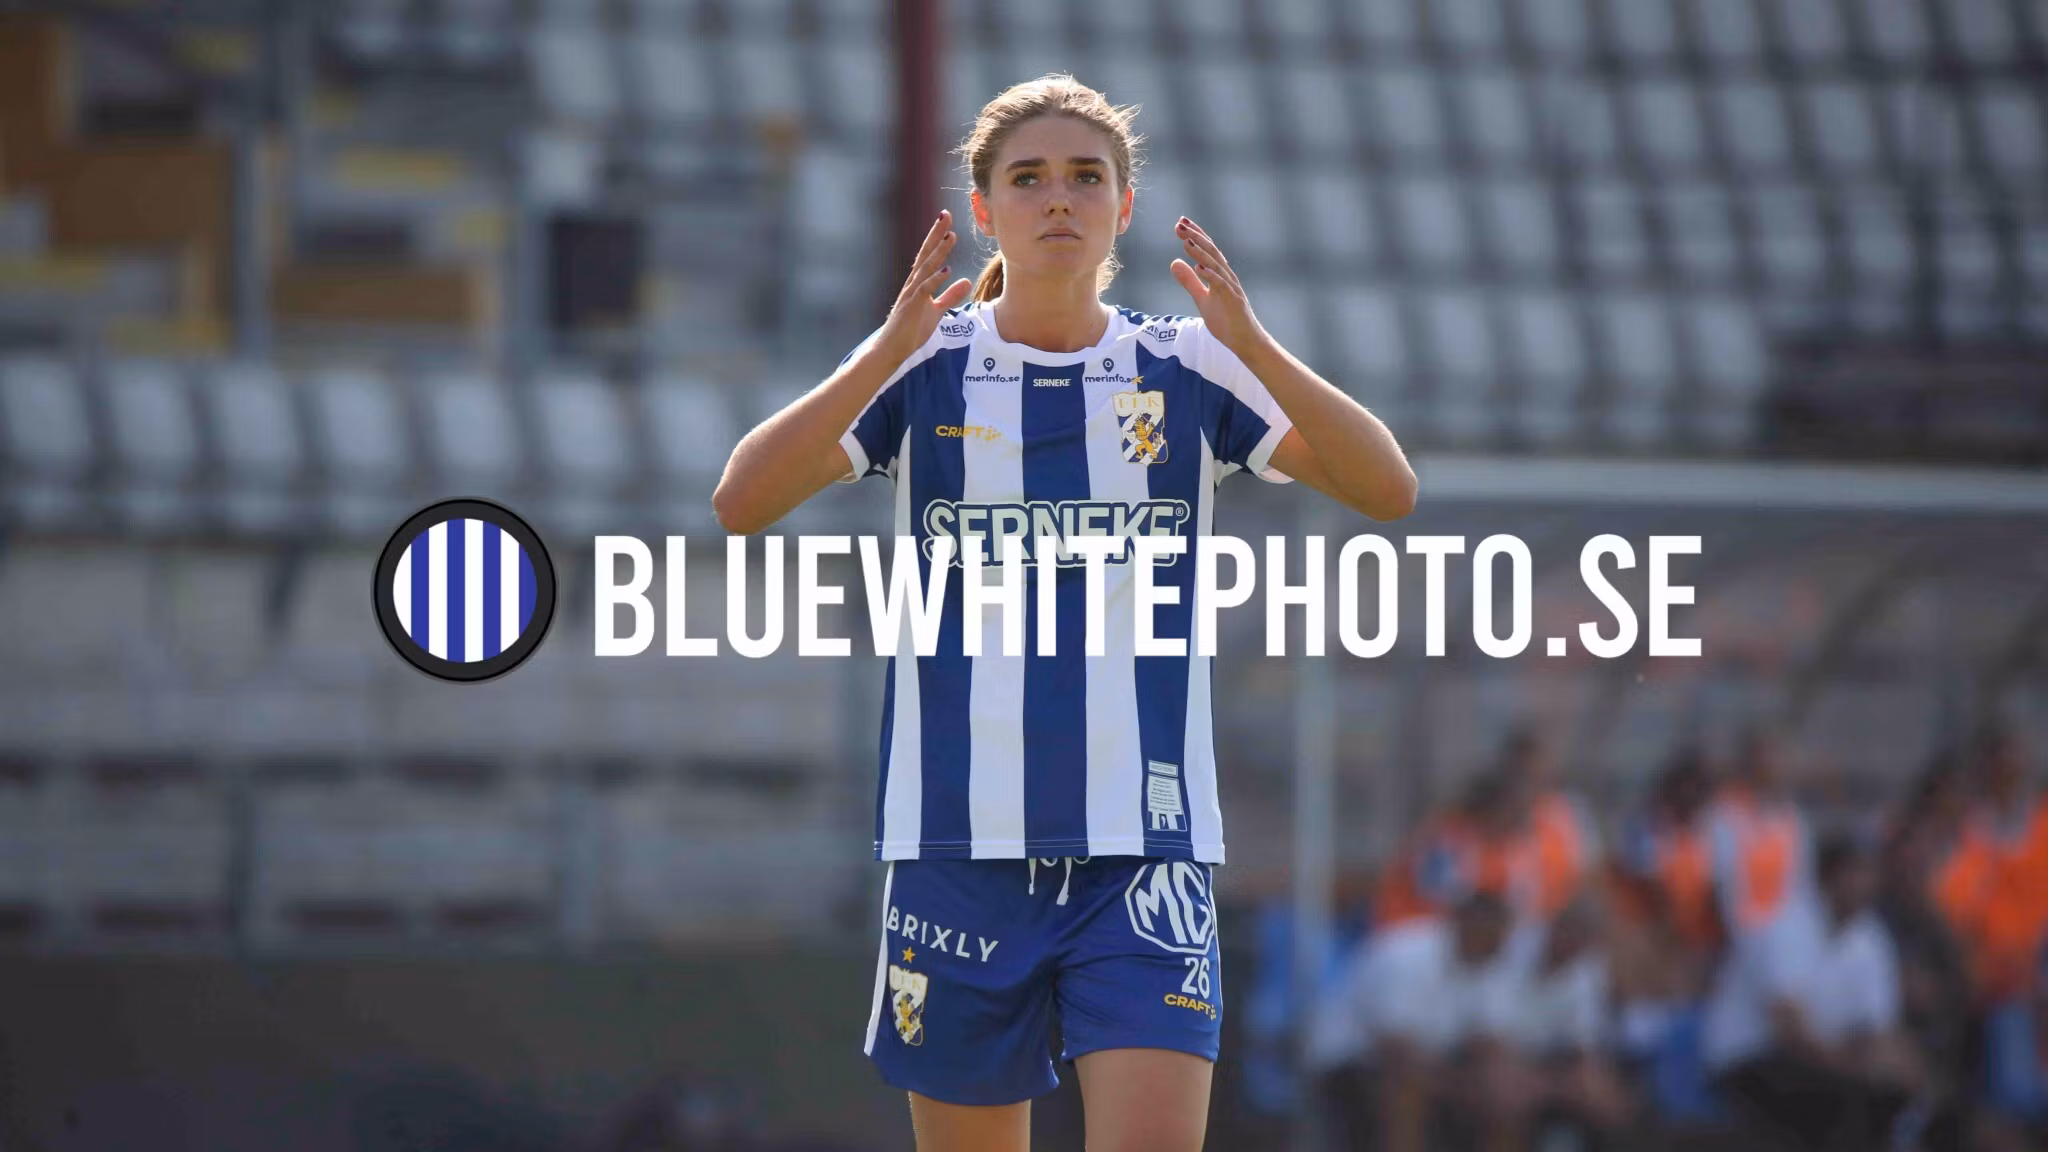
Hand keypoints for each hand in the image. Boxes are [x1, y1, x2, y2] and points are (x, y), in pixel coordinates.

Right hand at [878, 209, 973, 362]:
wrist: (892, 348)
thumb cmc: (911, 330)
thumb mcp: (936, 310)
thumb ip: (950, 295)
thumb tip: (967, 281)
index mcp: (919, 283)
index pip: (929, 256)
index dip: (938, 239)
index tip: (948, 222)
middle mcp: (913, 284)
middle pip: (926, 254)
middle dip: (936, 235)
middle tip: (946, 215)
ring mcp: (911, 294)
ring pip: (926, 268)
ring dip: (938, 252)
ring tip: (951, 237)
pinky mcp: (911, 307)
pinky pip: (924, 290)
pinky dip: (935, 280)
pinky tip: (946, 270)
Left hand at [1171, 216, 1266, 356]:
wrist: (1245, 341)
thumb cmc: (1226, 320)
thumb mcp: (1202, 299)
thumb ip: (1189, 281)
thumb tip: (1174, 262)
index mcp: (1220, 274)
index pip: (1207, 250)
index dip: (1195, 235)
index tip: (1181, 223)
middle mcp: (1227, 276)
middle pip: (1211, 252)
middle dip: (1196, 237)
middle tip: (1180, 224)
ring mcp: (1231, 288)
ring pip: (1215, 266)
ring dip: (1200, 253)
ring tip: (1186, 242)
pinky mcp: (1233, 301)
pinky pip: (1221, 285)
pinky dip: (1210, 275)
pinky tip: (1199, 267)